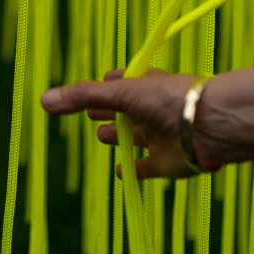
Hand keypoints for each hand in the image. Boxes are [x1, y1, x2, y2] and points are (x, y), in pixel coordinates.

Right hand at [41, 62, 253, 178]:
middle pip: (127, 111)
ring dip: (120, 137)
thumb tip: (43, 100)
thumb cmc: (169, 98)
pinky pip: (148, 167)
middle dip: (110, 112)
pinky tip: (119, 170)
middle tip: (93, 113)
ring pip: (136, 136)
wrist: (210, 124)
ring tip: (102, 136)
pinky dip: (134, 169)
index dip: (109, 85)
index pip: (124, 83)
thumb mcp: (121, 92)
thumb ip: (83, 96)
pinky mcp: (168, 163)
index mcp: (147, 85)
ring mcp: (161, 136)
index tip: (99, 86)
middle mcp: (154, 110)